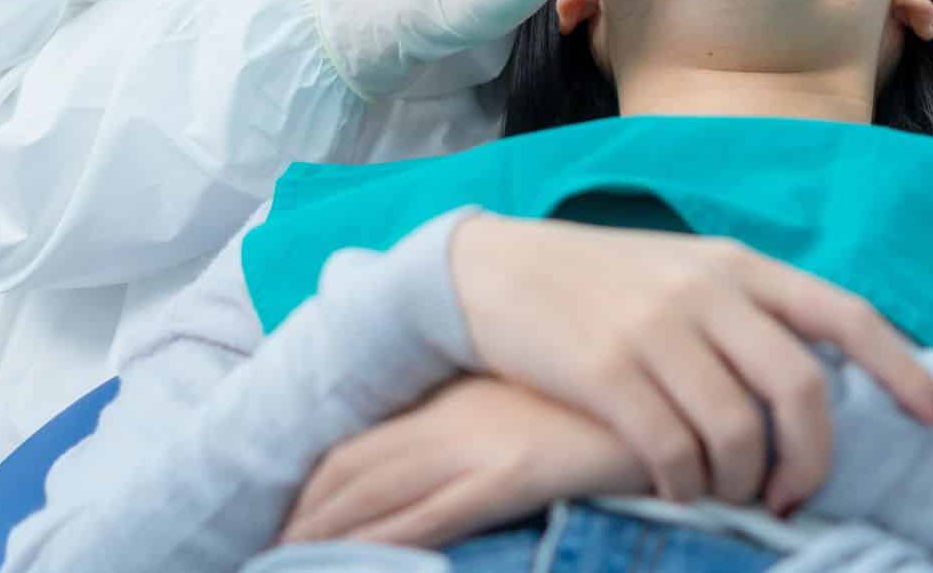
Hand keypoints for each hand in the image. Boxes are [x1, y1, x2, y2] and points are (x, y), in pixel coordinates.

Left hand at [279, 377, 644, 546]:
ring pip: (376, 495)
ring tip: (287, 562)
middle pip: (351, 470)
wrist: (668, 380)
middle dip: (304, 515)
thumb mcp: (530, 405)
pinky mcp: (508, 472)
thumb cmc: (602, 401)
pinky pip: (430, 516)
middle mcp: (448, 418)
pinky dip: (385, 543)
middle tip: (264, 548)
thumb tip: (459, 461)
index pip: (357, 444)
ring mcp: (474, 444)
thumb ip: (487, 428)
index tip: (281, 517)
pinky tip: (356, 565)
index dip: (313, 485)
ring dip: (327, 535)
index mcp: (448, 399)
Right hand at [447, 216, 932, 512]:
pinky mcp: (606, 370)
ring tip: (720, 491)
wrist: (489, 272)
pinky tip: (670, 484)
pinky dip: (683, 485)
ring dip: (738, 484)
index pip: (846, 315)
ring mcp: (656, 329)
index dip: (905, 371)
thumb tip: (824, 379)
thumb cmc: (597, 283)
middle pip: (802, 391)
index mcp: (738, 263)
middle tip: (790, 496)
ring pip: (738, 435)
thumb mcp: (682, 274)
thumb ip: (747, 313)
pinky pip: (673, 453)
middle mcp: (707, 290)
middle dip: (812, 463)